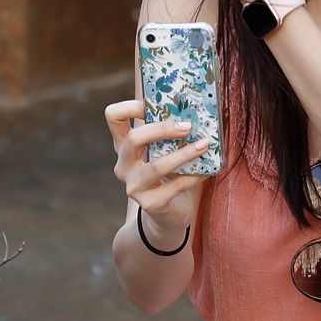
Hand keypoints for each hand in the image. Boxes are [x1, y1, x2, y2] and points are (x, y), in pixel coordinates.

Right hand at [105, 98, 209, 236]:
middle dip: (162, 129)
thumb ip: (169, 133)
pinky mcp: (151, 203)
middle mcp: (124, 165)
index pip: (113, 117)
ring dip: (184, 154)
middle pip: (134, 138)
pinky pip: (175, 186)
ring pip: (157, 166)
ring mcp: (135, 186)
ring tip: (204, 145)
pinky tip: (207, 170)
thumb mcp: (163, 151)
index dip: (131, 106)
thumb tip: (196, 109)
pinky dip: (194, 176)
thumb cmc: (168, 175)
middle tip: (187, 126)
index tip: (156, 105)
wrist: (167, 215)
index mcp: (124, 145)